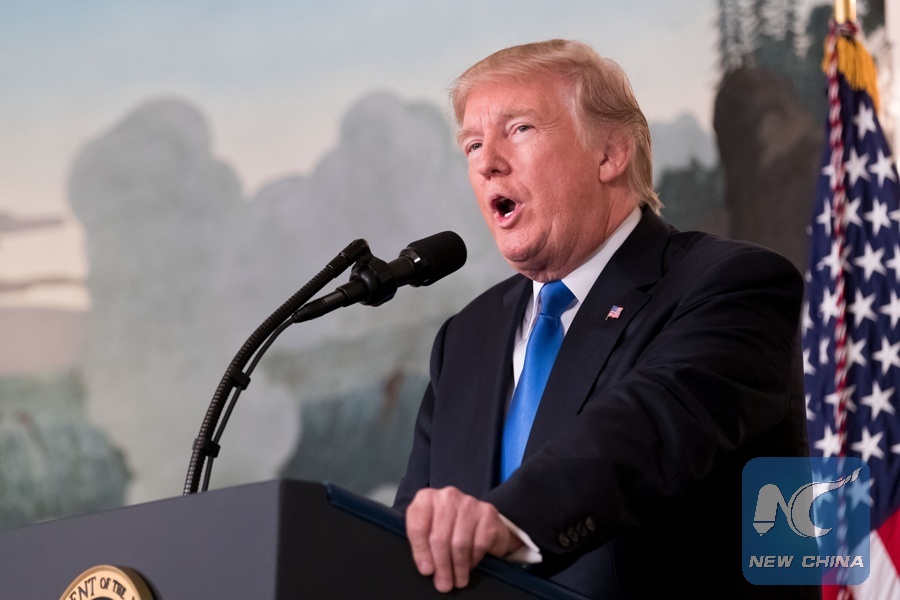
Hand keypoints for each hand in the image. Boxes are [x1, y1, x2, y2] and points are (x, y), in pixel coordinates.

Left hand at [405, 486, 523, 592]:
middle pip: (439, 538)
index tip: (426, 570)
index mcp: (426, 499)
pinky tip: (470, 565)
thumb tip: (427, 568)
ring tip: (458, 580)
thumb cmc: (450, 528)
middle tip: (443, 583)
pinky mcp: (487, 512)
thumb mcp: (430, 532)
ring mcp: (469, 502)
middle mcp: (447, 496)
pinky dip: (473, 559)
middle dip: (441, 565)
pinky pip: (478, 543)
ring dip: (458, 567)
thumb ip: (423, 546)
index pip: (417, 526)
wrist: (481, 521)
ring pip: (459, 543)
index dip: (420, 552)